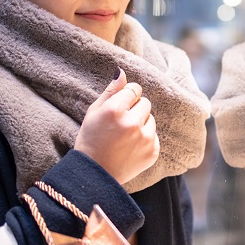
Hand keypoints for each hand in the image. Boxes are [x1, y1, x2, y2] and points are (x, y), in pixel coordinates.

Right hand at [75, 68, 159, 184]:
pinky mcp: (152, 152)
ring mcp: (144, 138)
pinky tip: (129, 147)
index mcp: (115, 110)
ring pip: (151, 119)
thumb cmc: (91, 139)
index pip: (134, 89)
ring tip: (124, 137)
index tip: (119, 107)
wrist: (95, 174)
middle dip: (135, 110)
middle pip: (145, 103)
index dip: (127, 97)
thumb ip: (111, 90)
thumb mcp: (94, 112)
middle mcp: (132, 123)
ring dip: (141, 124)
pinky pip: (154, 135)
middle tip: (120, 124)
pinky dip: (144, 139)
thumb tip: (122, 71)